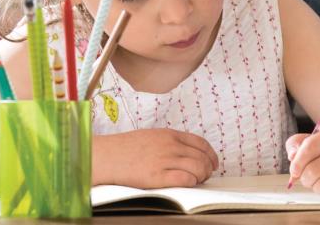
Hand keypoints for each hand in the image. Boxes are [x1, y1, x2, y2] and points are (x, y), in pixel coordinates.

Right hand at [96, 128, 218, 187]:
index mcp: (169, 134)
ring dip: (201, 176)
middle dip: (208, 168)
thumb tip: (187, 152)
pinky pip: (184, 179)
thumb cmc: (125, 148)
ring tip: (197, 181)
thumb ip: (169, 142)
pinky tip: (187, 183)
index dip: (211, 155)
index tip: (213, 163)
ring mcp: (164, 160)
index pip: (201, 143)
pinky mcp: (157, 176)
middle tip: (205, 175)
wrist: (106, 156)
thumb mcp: (151, 136)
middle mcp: (170, 146)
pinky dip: (190, 182)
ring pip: (197, 168)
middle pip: (202, 157)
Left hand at [286, 126, 319, 200]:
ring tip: (318, 183)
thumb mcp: (310, 142)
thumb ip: (295, 145)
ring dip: (315, 188)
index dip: (297, 163)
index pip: (310, 147)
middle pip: (314, 170)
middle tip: (307, 178)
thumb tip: (293, 156)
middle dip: (305, 178)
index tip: (294, 171)